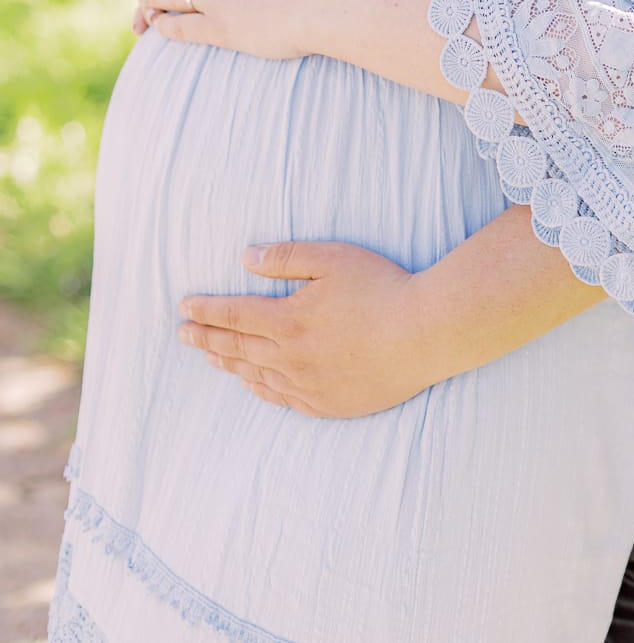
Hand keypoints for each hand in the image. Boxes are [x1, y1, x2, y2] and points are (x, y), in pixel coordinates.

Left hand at [179, 241, 449, 415]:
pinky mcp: (329, 403)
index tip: (184, 307)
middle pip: (237, 348)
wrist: (423, 334)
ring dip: (229, 364)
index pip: (233, 315)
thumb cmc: (382, 288)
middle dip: (206, 339)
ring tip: (210, 357)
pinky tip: (253, 384)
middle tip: (182, 335)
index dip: (206, 311)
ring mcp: (308, 385)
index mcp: (288, 321)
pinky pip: (283, 399)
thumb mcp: (333, 258)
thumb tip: (247, 258)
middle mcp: (290, 358)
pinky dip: (260, 389)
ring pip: (256, 376)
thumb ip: (287, 257)